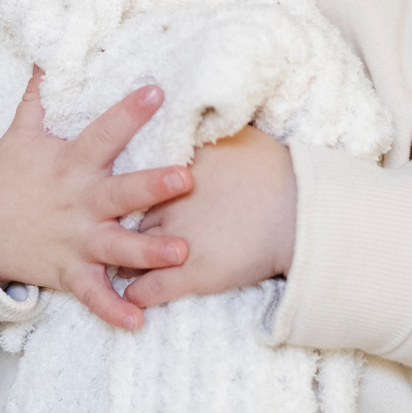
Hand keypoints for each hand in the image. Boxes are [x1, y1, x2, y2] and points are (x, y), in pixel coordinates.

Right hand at [0, 68, 193, 330]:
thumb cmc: (8, 176)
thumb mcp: (20, 133)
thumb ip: (38, 95)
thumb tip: (48, 52)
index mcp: (70, 164)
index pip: (103, 133)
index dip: (128, 112)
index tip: (156, 90)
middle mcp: (78, 202)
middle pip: (120, 193)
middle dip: (153, 186)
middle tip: (188, 178)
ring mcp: (75, 240)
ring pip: (117, 247)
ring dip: (147, 252)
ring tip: (180, 253)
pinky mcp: (68, 273)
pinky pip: (93, 296)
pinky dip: (113, 310)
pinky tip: (138, 322)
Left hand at [123, 126, 295, 307]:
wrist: (297, 211)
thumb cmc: (274, 171)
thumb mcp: (234, 137)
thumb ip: (205, 131)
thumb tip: (196, 113)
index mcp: (174, 171)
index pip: (134, 181)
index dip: (130, 192)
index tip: (122, 198)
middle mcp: (167, 205)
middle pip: (125, 219)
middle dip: (119, 226)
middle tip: (113, 234)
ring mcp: (174, 241)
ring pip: (129, 256)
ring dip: (123, 262)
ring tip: (117, 268)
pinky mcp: (190, 275)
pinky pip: (148, 290)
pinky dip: (137, 295)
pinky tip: (132, 299)